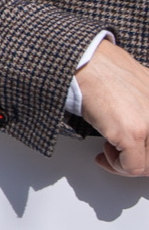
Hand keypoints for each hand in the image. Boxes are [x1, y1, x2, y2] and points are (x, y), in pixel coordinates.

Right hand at [75, 38, 148, 174]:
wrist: (87, 63)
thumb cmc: (104, 70)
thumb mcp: (140, 88)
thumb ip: (146, 107)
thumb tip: (140, 123)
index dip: (144, 151)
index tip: (130, 151)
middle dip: (135, 160)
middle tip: (117, 155)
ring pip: (145, 164)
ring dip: (123, 163)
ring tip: (108, 149)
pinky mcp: (133, 133)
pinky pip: (131, 166)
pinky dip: (115, 165)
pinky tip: (104, 152)